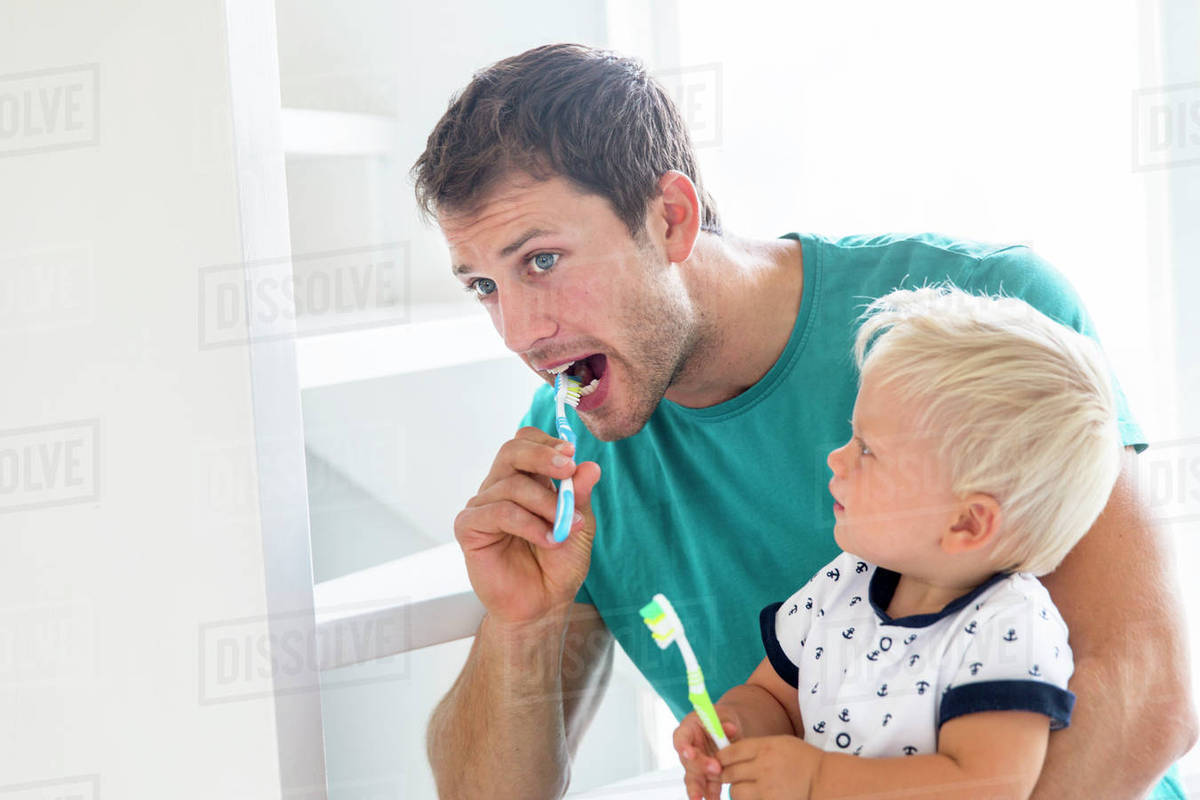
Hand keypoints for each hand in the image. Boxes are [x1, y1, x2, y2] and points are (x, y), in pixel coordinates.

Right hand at [454, 426, 601, 624]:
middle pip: (512, 451)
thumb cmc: (558, 566)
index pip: (525, 442)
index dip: (547, 442)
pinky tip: (547, 539)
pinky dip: (528, 523)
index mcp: (525, 480)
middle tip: (567, 470)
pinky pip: (498, 512)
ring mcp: (482, 506)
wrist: (542, 605)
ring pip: (511, 485)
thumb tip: (590, 466)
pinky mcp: (469, 528)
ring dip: (545, 504)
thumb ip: (580, 496)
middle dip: (543, 456)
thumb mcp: (579, 527)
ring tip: (565, 527)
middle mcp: (500, 488)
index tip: (571, 454)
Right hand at [674, 710, 741, 799]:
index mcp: (689, 730)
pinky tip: (715, 799)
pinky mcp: (705, 776)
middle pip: (688, 761)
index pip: (681, 737)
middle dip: (700, 768)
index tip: (690, 754)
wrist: (728, 730)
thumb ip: (726, 722)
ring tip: (705, 798)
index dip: (683, 746)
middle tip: (716, 771)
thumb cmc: (722, 720)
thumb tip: (730, 729)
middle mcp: (688, 749)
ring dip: (700, 788)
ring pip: (694, 778)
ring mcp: (695, 765)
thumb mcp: (724, 716)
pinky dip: (711, 794)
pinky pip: (707, 786)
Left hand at [717, 736, 821, 799]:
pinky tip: (756, 796)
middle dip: (726, 775)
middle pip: (729, 773)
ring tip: (745, 788)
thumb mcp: (781, 743)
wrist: (824, 780)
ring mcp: (767, 789)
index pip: (730, 752)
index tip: (720, 760)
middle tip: (730, 775)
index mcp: (765, 747)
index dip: (721, 757)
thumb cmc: (803, 759)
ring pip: (735, 792)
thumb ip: (756, 747)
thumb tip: (730, 752)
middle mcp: (763, 767)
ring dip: (736, 791)